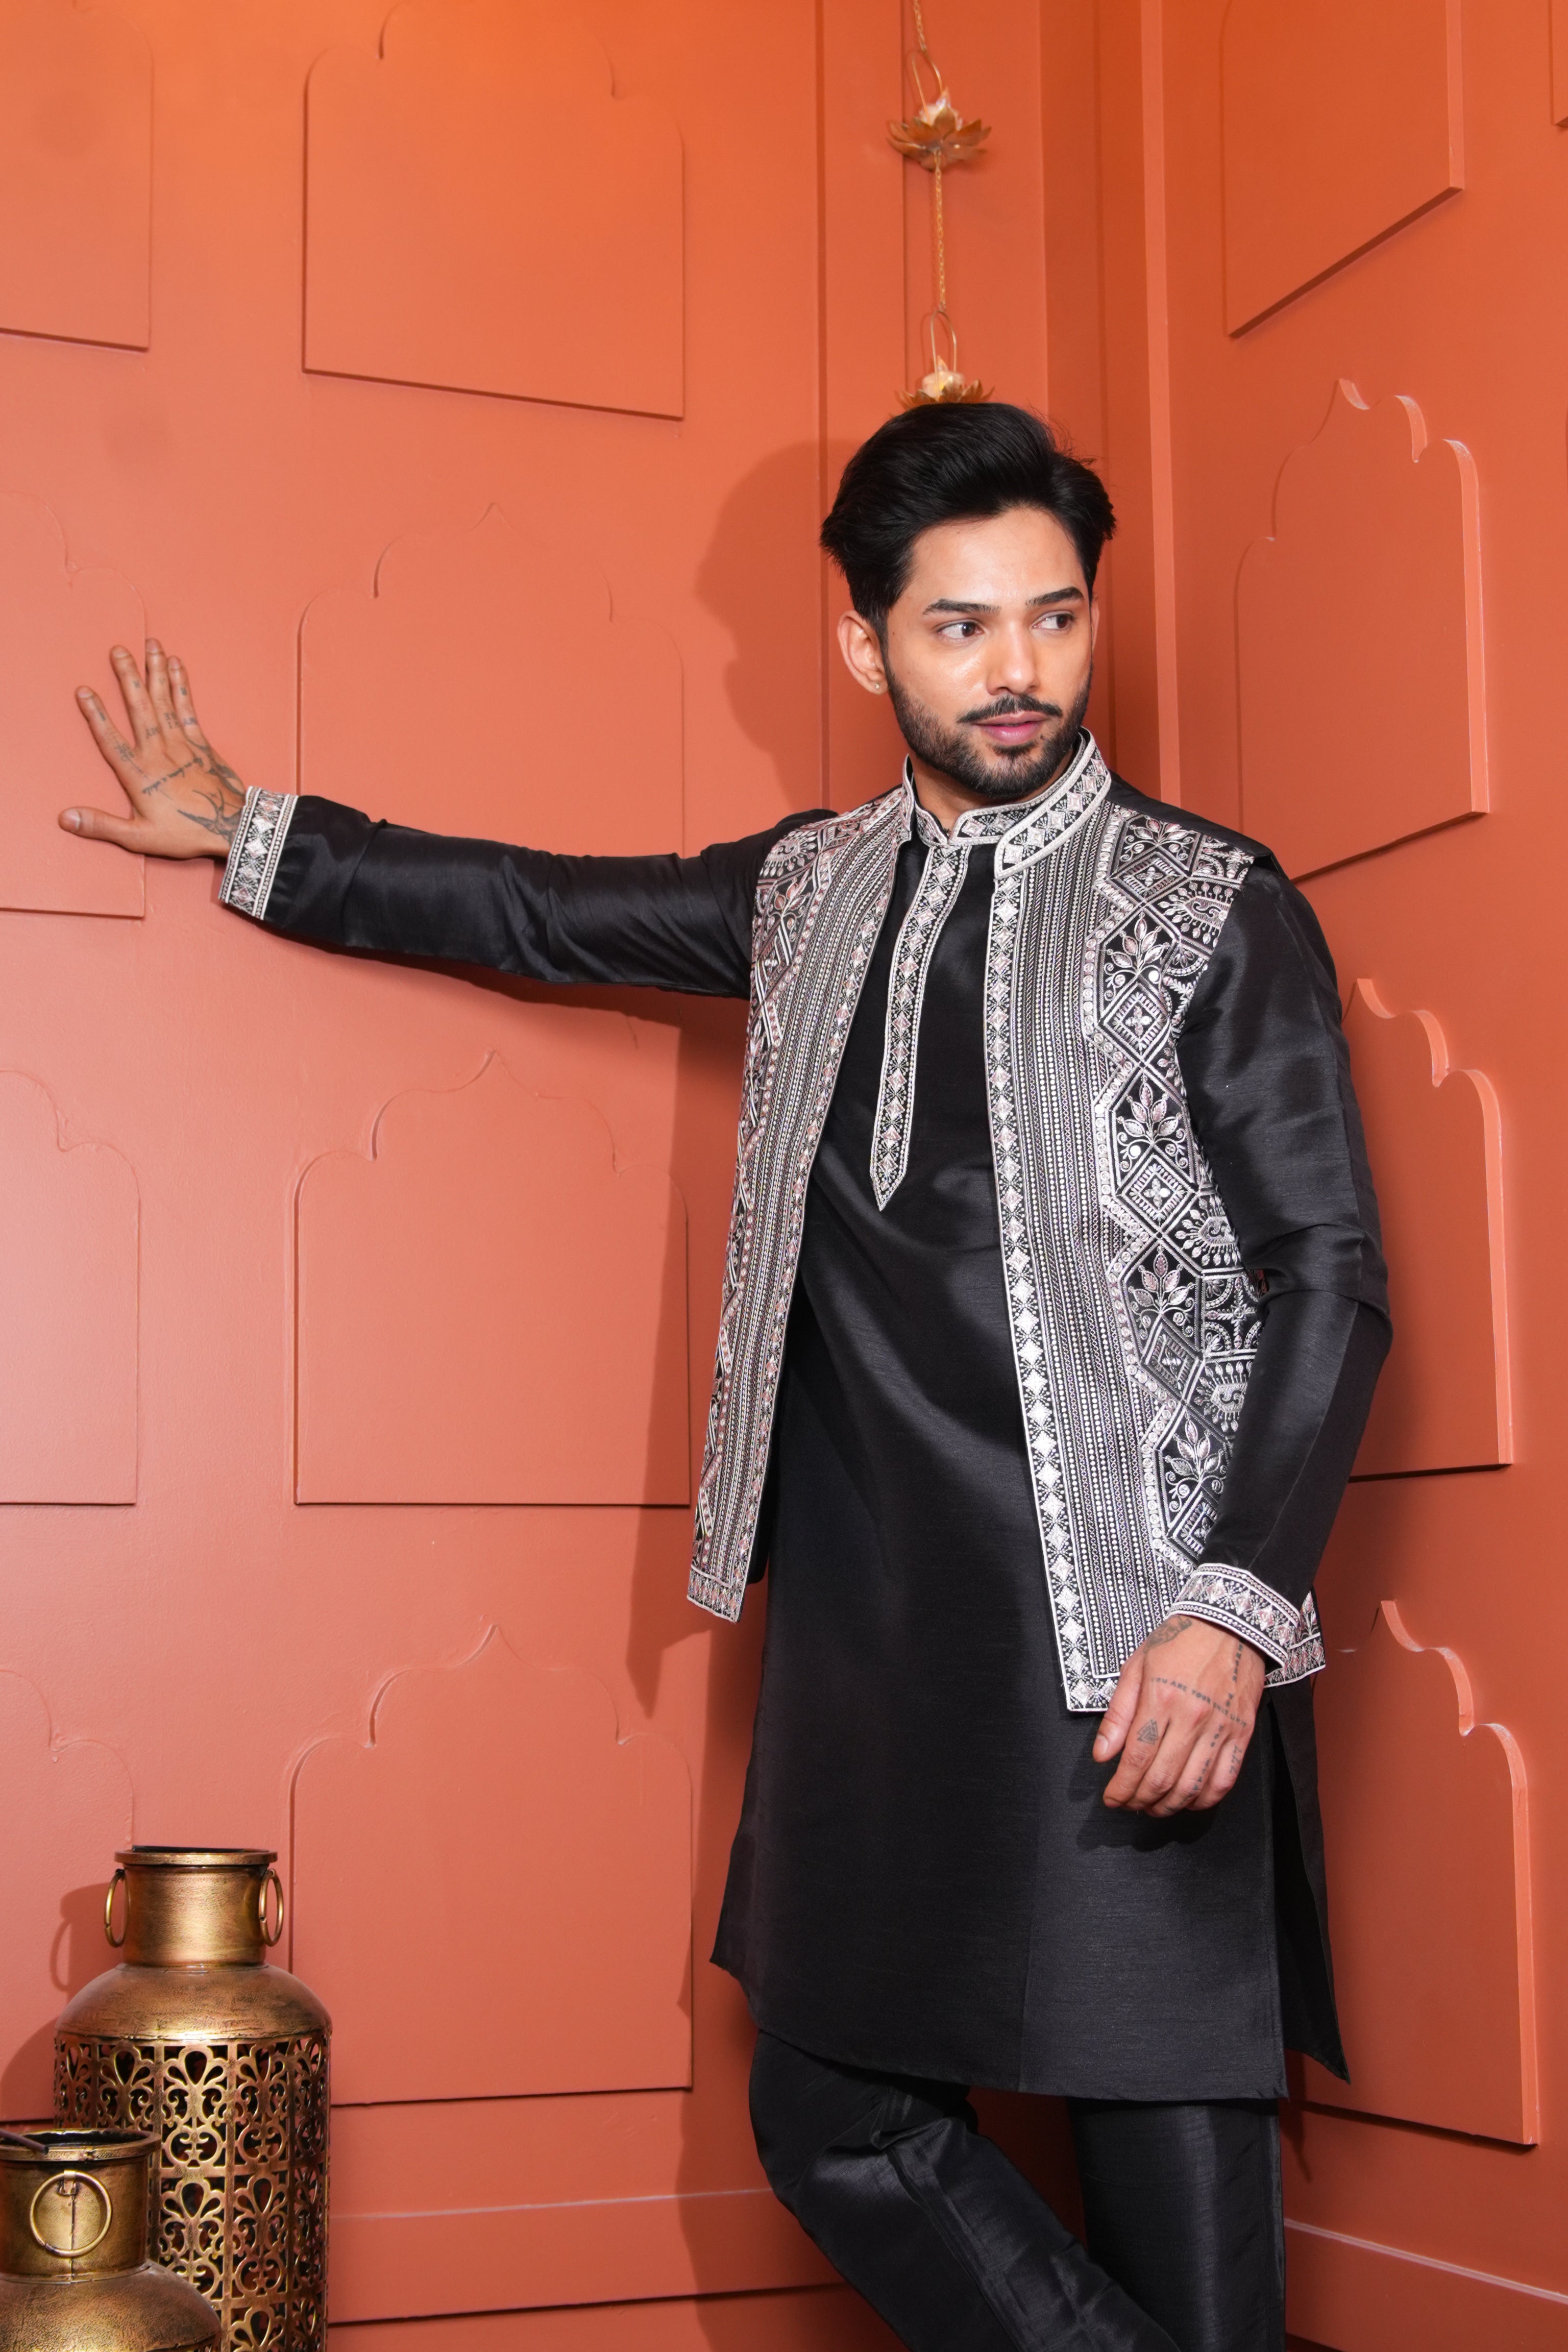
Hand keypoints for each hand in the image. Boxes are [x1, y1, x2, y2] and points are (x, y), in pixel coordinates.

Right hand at [61, 640, 247, 859]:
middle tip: (118, 649)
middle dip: (127, 677)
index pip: (110, 739)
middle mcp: (157, 751)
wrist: (232, 828)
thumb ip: (101, 825)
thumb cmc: (186, 833)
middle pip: (138, 707)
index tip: (83, 690)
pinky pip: (188, 707)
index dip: (95, 715)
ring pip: (163, 701)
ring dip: (155, 671)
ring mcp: (181, 744)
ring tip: (149, 644)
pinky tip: (175, 665)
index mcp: (138, 773)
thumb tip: (64, 818)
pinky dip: (181, 685)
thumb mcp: (139, 837)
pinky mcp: (201, 743)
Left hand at [1093, 1614, 1264, 1815]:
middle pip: (1161, 1779)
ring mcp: (1221, 1727)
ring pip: (1192, 1787)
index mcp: (1160, 1698)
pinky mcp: (1242, 1733)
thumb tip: (1102, 1756)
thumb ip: (1118, 1714)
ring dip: (1169, 1806)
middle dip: (1139, 1801)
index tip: (1111, 1798)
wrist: (1229, 1624)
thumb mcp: (1136, 1667)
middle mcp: (1192, 1717)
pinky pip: (1224, 1780)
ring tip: (1153, 1807)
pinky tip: (1188, 1800)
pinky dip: (1204, 1799)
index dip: (1121, 1788)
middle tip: (1128, 1805)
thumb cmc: (1178, 1642)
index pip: (1136, 1759)